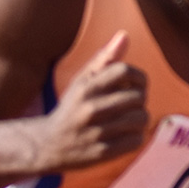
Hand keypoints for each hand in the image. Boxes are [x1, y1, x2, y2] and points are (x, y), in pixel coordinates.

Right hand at [39, 32, 148, 170]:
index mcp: (85, 87)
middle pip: (138, 96)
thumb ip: (105, 59)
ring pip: (141, 119)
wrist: (47, 146)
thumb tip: (124, 35)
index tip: (136, 85)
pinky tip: (123, 136)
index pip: (125, 71)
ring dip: (139, 120)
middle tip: (129, 106)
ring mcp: (96, 132)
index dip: (139, 77)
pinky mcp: (102, 153)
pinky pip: (137, 140)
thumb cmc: (72, 108)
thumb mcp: (82, 81)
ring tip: (127, 121)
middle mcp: (90, 108)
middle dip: (139, 100)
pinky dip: (135, 138)